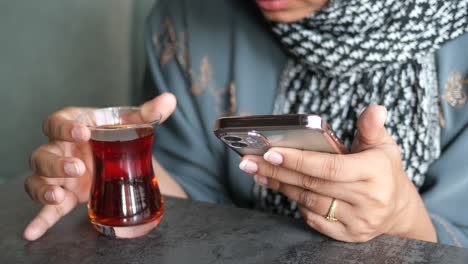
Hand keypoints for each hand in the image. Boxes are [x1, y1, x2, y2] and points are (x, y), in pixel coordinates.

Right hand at [24, 93, 176, 240]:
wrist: (120, 154)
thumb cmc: (118, 132)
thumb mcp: (133, 122)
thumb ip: (150, 113)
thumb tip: (169, 100)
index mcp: (73, 126)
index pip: (57, 122)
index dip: (64, 128)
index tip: (82, 132)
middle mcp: (60, 149)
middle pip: (43, 155)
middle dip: (56, 163)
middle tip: (79, 167)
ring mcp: (59, 175)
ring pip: (38, 179)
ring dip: (44, 189)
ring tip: (59, 196)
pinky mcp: (65, 196)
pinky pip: (47, 209)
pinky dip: (40, 219)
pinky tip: (34, 231)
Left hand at [239, 106, 435, 241]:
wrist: (396, 208)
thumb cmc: (383, 170)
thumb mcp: (383, 144)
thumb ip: (372, 127)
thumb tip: (375, 109)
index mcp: (375, 172)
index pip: (329, 167)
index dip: (298, 160)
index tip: (271, 152)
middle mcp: (368, 200)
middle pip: (312, 184)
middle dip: (277, 171)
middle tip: (249, 161)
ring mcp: (358, 221)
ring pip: (309, 201)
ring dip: (280, 185)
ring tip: (258, 172)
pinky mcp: (348, 235)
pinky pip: (314, 219)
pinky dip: (295, 203)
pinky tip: (280, 188)